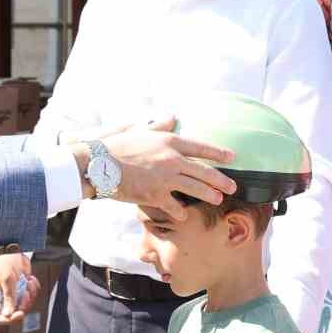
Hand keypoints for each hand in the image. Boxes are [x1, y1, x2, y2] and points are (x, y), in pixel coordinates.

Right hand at [0, 251, 36, 323]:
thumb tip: (8, 315)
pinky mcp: (23, 289)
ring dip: (30, 295)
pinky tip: (30, 278)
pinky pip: (32, 296)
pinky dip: (34, 288)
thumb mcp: (7, 278)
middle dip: (24, 305)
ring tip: (28, 281)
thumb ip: (9, 296)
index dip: (9, 319)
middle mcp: (4, 298)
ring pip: (26, 306)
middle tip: (26, 292)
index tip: (20, 313)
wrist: (13, 248)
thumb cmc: (5, 261)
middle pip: (15, 314)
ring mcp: (14, 294)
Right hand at [83, 118, 236, 220]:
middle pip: (204, 171)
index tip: (232, 156)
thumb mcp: (139, 130)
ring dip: (209, 195)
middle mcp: (172, 159)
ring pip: (196, 189)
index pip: (201, 147)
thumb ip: (159, 125)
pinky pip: (175, 207)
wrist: (98, 164)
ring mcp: (165, 178)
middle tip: (233, 186)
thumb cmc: (115, 145)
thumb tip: (173, 117)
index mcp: (169, 141)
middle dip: (222, 180)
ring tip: (218, 199)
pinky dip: (180, 212)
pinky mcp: (155, 195)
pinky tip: (183, 215)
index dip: (218, 152)